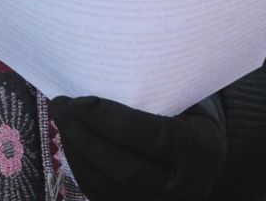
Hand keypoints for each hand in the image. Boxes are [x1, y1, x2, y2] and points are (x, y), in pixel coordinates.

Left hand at [51, 93, 226, 200]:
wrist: (204, 151)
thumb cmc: (189, 108)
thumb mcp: (185, 96)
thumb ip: (153, 94)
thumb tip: (95, 76)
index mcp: (202, 151)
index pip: (152, 138)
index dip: (112, 121)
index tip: (82, 100)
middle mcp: (186, 189)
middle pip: (124, 169)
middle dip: (84, 136)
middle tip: (62, 106)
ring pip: (107, 186)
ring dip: (76, 151)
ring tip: (62, 119)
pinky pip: (100, 194)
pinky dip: (81, 167)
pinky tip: (72, 141)